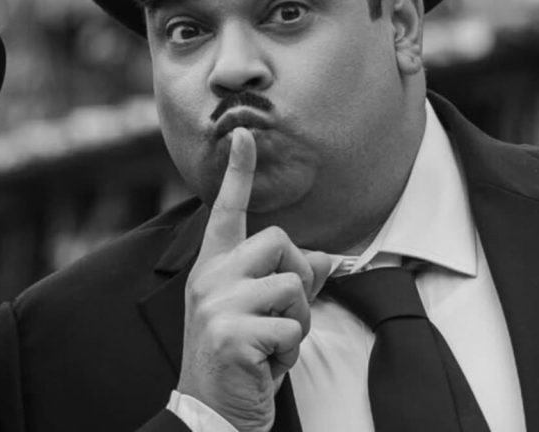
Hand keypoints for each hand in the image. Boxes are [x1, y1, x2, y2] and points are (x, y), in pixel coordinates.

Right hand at [177, 129, 331, 431]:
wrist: (210, 414)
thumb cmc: (238, 363)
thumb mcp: (258, 317)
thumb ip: (288, 283)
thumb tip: (329, 259)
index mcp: (212, 270)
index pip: (226, 212)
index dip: (237, 172)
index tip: (243, 135)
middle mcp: (208, 279)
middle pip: (279, 242)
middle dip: (297, 277)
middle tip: (282, 315)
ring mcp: (216, 304)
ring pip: (293, 286)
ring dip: (296, 323)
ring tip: (272, 346)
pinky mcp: (231, 333)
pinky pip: (290, 328)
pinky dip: (289, 353)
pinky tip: (265, 367)